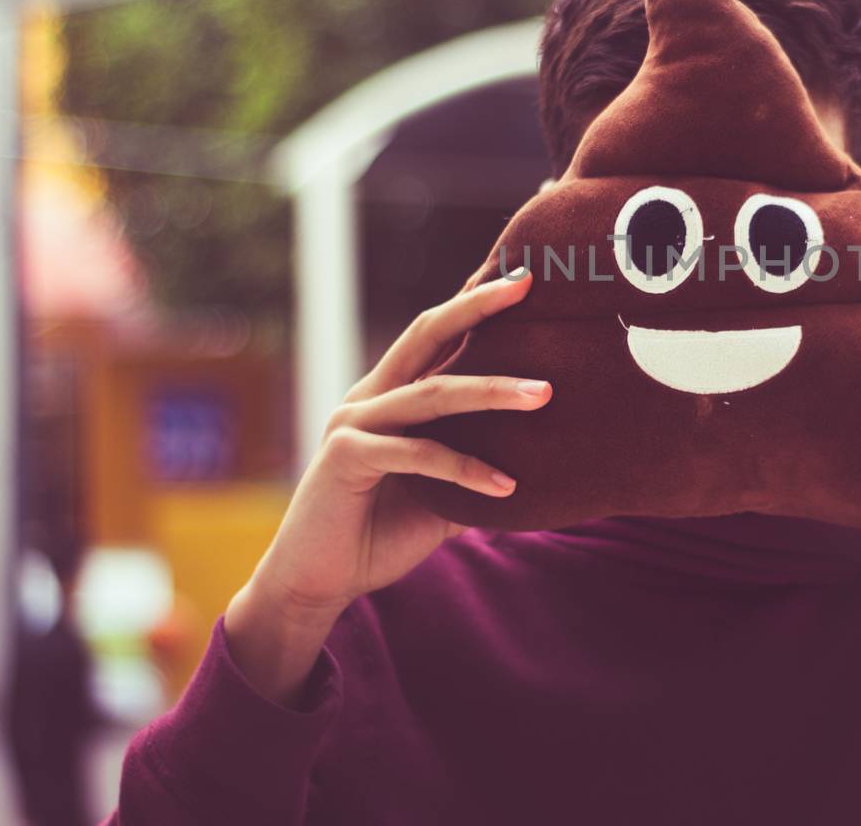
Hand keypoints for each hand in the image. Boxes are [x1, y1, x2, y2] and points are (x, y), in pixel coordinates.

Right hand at [226, 270, 549, 703]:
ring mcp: (354, 424)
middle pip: (426, 334)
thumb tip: (540, 467)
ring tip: (544, 394)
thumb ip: (475, 470)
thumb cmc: (378, 535)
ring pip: (432, 393)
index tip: (517, 277)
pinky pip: (418, 455)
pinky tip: (506, 486)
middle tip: (525, 287)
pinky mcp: (347, 459)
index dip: (470, 303)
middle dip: (475, 306)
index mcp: (389, 396)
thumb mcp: (439, 498)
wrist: (316, 585)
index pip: (433, 336)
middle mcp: (369, 399)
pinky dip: (466, 469)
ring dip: (492, 391)